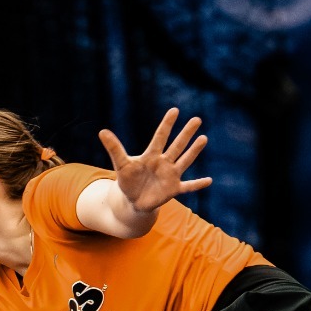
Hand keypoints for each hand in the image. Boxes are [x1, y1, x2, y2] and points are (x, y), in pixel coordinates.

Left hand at [97, 108, 211, 216]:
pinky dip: (197, 184)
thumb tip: (102, 131)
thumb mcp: (120, 165)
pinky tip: (209, 180)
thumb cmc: (128, 181)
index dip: (167, 124)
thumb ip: (114, 149)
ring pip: (184, 161)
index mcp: (151, 155)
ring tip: (203, 138)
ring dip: (193, 151)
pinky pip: (188, 186)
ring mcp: (170, 175)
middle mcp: (164, 162)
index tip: (175, 110)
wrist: (133, 200)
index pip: (160, 137)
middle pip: (177, 145)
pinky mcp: (174, 189)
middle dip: (186, 133)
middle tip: (197, 119)